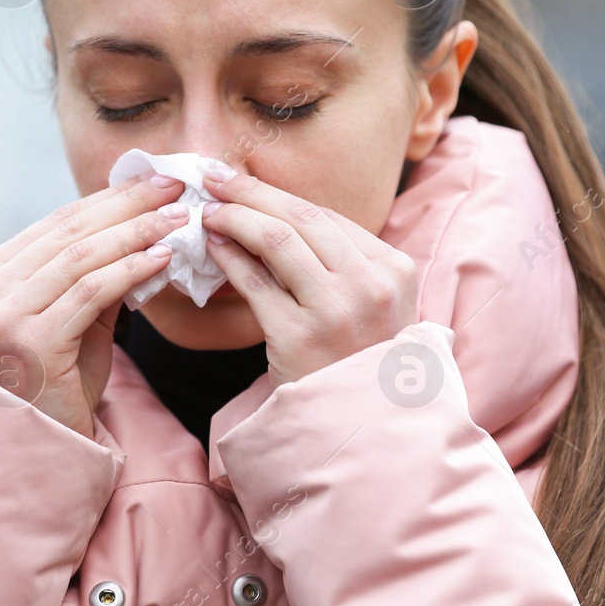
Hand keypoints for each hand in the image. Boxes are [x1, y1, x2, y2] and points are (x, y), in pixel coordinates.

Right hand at [0, 173, 188, 438]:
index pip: (60, 221)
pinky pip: (91, 292)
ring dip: (138, 233)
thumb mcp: (77, 313)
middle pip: (71, 230)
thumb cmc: (62, 377)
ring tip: (180, 219)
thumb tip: (147, 220)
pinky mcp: (31, 339)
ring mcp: (4, 312)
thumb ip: (97, 269)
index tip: (158, 179)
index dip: (112, 197)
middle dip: (130, 205)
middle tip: (177, 187)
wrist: (44, 442)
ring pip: (82, 256)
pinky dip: (131, 270)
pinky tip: (163, 258)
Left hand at [200, 166, 418, 384]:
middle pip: (301, 220)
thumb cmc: (360, 362)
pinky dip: (229, 258)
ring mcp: (336, 312)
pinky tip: (212, 246)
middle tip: (215, 178)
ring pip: (276, 242)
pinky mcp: (298, 338)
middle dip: (251, 192)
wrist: (361, 427)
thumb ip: (340, 263)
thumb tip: (273, 213)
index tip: (245, 181)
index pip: (327, 218)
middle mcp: (370, 286)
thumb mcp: (375, 305)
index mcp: (395, 270)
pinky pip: (255, 284)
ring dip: (235, 218)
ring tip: (209, 211)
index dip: (279, 196)